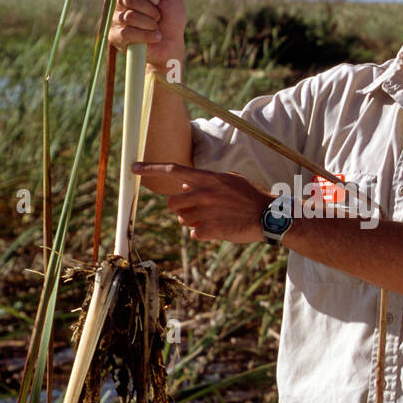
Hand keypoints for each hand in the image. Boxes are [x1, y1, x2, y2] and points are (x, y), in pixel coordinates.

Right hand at [108, 0, 186, 72]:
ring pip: (129, 16)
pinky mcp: (116, 38)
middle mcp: (118, 3)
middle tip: (158, 16)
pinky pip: (128, 32)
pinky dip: (147, 35)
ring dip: (150, 23)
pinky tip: (155, 37)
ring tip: (156, 27)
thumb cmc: (171, 18)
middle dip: (150, 8)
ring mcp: (115, 20)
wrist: (172, 44)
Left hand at [132, 162, 272, 243]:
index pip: (173, 170)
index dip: (151, 168)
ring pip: (183, 220)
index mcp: (208, 178)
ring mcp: (206, 212)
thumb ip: (206, 181)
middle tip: (195, 209)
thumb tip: (184, 184)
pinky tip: (218, 228)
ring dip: (192, 221)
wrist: (269, 215)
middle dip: (179, 208)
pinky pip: (194, 234)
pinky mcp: (211, 229)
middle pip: (172, 203)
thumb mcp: (229, 180)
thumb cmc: (250, 196)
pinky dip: (203, 233)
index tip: (133, 168)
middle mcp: (204, 193)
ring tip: (212, 218)